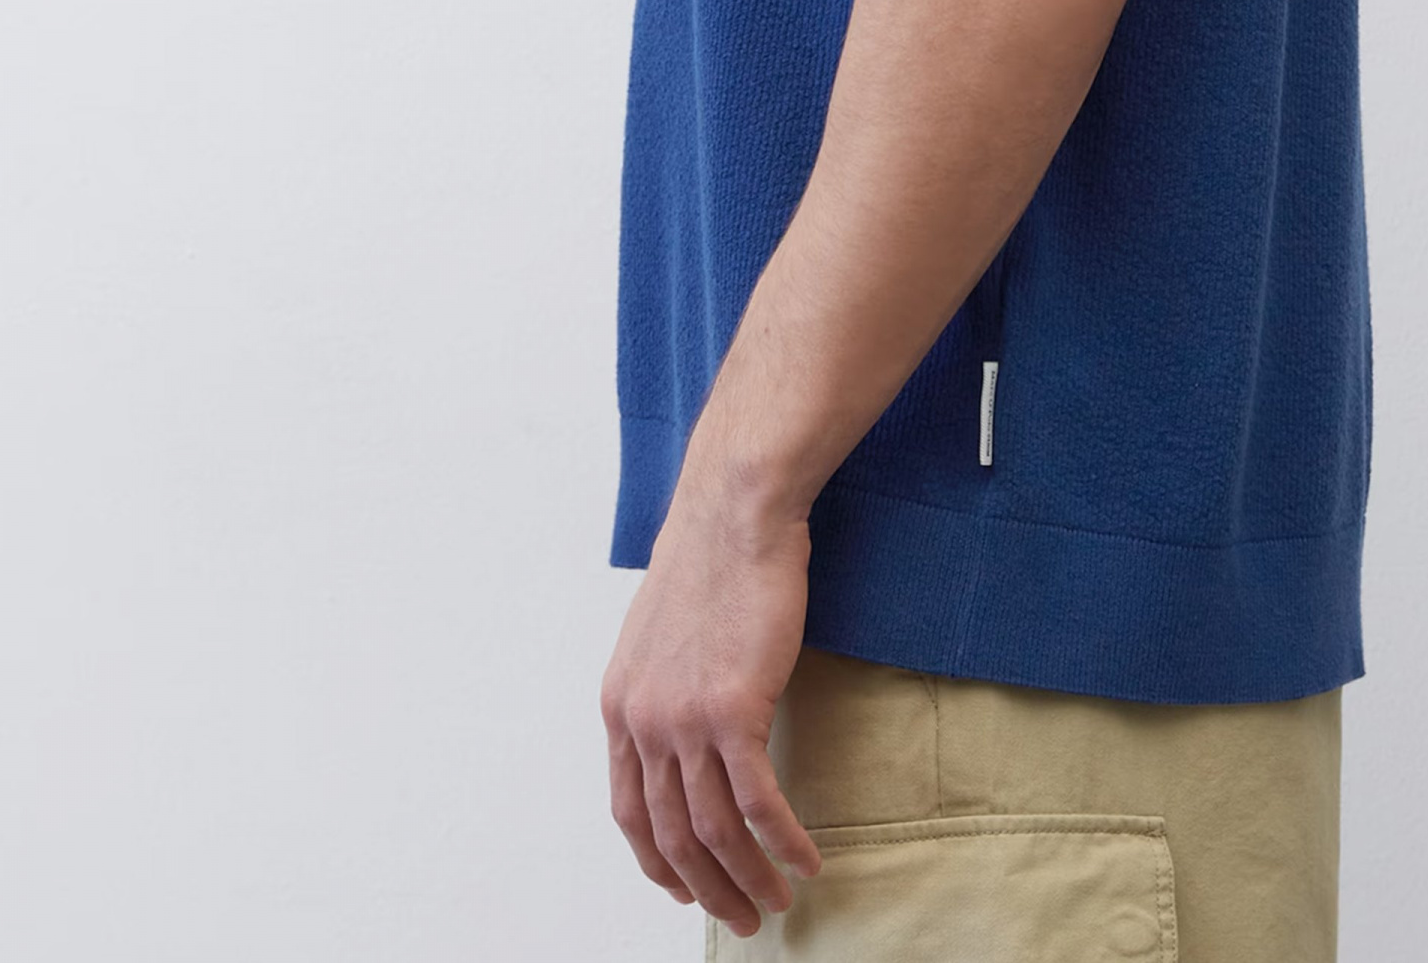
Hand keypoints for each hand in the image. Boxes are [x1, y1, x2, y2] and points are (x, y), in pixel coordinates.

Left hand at [600, 483, 825, 939]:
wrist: (734, 510)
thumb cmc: (709, 557)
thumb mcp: (660, 632)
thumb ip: (662, 685)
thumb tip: (683, 721)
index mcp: (621, 706)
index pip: (631, 811)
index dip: (658, 860)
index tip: (686, 886)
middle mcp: (644, 721)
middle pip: (672, 834)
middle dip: (708, 887)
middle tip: (743, 917)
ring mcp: (685, 719)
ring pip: (714, 829)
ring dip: (749, 877)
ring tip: (779, 902)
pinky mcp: (734, 710)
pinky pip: (758, 802)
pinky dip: (782, 842)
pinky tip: (806, 861)